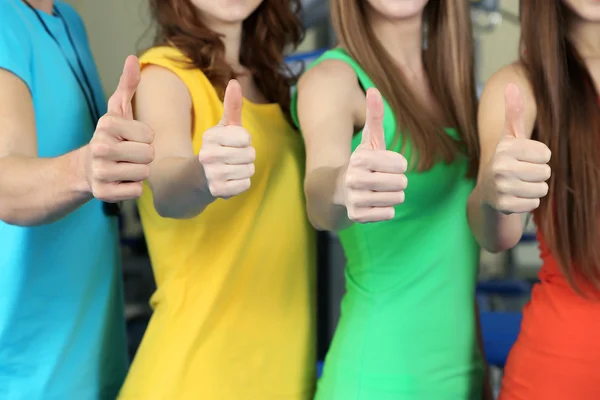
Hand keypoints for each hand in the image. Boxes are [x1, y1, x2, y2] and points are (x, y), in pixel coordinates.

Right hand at [86, 55, 154, 201]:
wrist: (86, 169)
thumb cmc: (112, 137)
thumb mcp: (118, 110)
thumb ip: (128, 85)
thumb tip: (133, 58)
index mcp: (106, 125)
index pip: (150, 136)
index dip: (145, 139)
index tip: (129, 139)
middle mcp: (100, 148)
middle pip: (149, 155)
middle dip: (143, 156)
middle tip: (127, 155)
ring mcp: (99, 172)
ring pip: (144, 174)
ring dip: (139, 173)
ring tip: (124, 167)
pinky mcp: (102, 194)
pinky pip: (136, 192)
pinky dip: (132, 188)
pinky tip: (119, 182)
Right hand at [198, 80, 255, 198]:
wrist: (196, 178)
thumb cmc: (216, 148)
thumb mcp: (222, 127)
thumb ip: (231, 107)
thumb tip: (235, 82)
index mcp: (210, 136)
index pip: (246, 137)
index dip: (244, 141)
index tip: (232, 144)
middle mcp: (208, 155)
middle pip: (250, 154)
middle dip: (246, 157)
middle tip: (232, 159)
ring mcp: (211, 174)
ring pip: (249, 170)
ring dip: (244, 170)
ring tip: (230, 169)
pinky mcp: (217, 191)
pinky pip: (245, 184)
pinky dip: (241, 184)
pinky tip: (229, 181)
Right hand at [344, 88, 407, 222]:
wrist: (337, 189)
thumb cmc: (362, 162)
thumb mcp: (369, 140)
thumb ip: (374, 116)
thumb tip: (374, 89)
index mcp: (360, 158)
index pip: (401, 164)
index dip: (397, 165)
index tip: (384, 165)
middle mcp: (354, 179)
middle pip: (401, 183)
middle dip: (396, 182)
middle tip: (382, 180)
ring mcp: (355, 199)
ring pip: (397, 199)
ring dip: (391, 196)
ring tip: (376, 191)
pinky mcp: (357, 216)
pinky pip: (389, 213)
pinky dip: (384, 209)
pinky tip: (372, 203)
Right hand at [481, 83, 550, 213]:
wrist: (487, 190)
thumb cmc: (506, 159)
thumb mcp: (510, 136)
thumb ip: (513, 112)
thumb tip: (511, 85)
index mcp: (505, 149)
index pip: (545, 154)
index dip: (539, 157)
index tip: (524, 158)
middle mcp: (500, 167)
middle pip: (546, 172)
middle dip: (538, 174)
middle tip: (521, 173)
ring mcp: (501, 188)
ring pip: (542, 189)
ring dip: (534, 188)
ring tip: (518, 185)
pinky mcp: (504, 206)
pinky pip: (534, 204)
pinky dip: (527, 202)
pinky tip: (514, 197)